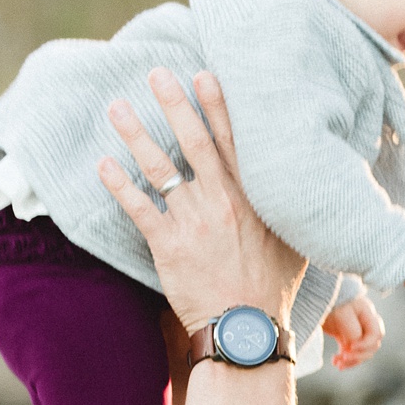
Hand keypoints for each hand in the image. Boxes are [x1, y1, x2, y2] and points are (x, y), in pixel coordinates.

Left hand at [98, 67, 306, 333]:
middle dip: (173, 104)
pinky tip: (103, 164)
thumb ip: (290, 213)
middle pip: (193, 142)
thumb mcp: (296, 245)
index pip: (233, 141)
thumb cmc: (272, 290)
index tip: (202, 74)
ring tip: (117, 108)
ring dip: (137, 134)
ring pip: (161, 168)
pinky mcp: (168, 245)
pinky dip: (119, 184)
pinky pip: (139, 207)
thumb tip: (301, 191)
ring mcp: (194, 222)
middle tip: (155, 73)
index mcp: (253, 199)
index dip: (216, 105)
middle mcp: (223, 202)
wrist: (247, 331)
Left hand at [322, 294, 384, 369]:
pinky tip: (335, 362)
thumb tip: (355, 349)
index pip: (376, 334)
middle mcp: (364, 321)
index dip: (365, 344)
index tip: (350, 348)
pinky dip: (345, 360)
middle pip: (373, 345)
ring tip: (337, 363)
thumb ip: (352, 332)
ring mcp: (355, 329)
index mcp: (366, 312)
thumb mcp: (341, 315)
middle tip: (344, 358)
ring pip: (362, 352)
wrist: (309, 296)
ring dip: (351, 361)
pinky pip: (351, 353)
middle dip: (359, 355)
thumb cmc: (327, 301)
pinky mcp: (345, 337)